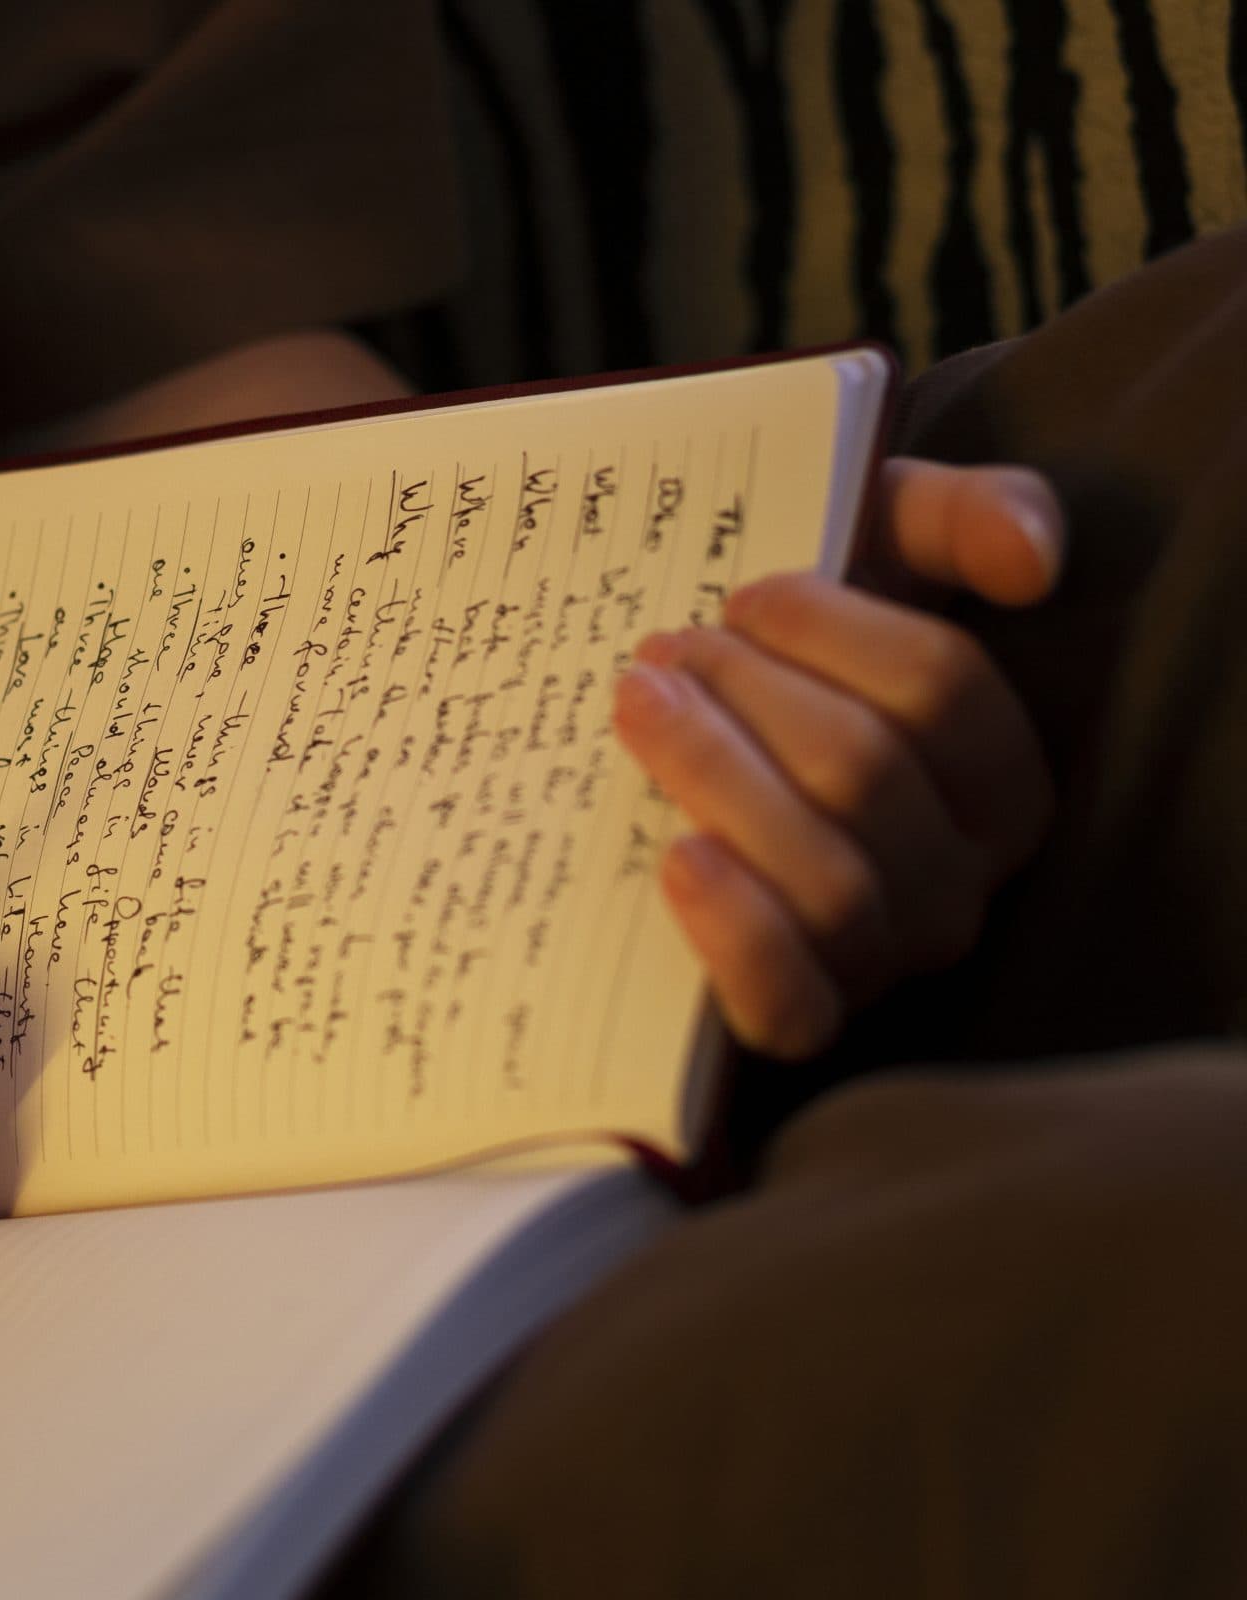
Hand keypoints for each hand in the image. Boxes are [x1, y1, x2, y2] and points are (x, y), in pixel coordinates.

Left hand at [612, 459, 1062, 1056]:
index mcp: (998, 778)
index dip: (830, 628)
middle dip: (751, 696)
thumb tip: (1029, 557)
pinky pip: (788, 1003)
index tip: (739, 597)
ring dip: (717, 776)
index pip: (942, 688)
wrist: (679, 751)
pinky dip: (737, 933)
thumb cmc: (786, 655)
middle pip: (868, 773)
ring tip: (636, 708)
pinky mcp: (794, 1018)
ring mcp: (879, 957)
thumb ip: (961, 516)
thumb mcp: (875, 556)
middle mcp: (957, 879)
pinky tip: (677, 858)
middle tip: (662, 653)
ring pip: (828, 880)